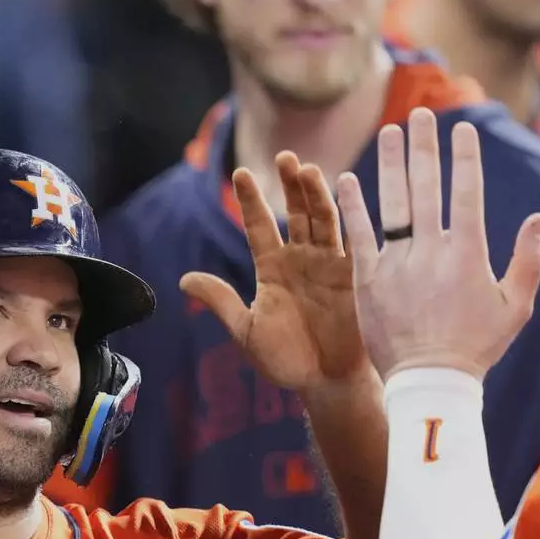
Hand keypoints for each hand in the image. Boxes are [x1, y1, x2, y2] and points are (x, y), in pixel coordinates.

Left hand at [181, 152, 370, 391]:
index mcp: (272, 269)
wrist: (325, 383)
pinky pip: (354, 241)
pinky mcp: (356, 277)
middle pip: (295, 213)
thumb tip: (183, 279)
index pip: (259, 226)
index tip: (240, 172)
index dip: (251, 200)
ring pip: (323, 220)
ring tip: (307, 167)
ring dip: (316, 194)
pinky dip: (351, 216)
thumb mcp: (246, 329)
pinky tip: (348, 192)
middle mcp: (301, 260)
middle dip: (289, 185)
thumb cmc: (286, 360)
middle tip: (284, 155)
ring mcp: (329, 265)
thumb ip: (220, 301)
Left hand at [339, 107, 539, 381]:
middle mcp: (432, 251)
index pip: (467, 192)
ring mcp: (397, 263)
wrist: (430, 381)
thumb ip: (528, 259)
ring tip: (388, 132)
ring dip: (390, 164)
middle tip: (419, 114)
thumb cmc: (477, 346)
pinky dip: (352, 205)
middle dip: (424, 147)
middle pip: (427, 187)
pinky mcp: (367, 279)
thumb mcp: (516, 305)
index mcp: (469, 253)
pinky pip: (358, 235)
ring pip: (392, 203)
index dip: (464, 157)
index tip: (460, 129)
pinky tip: (343, 178)